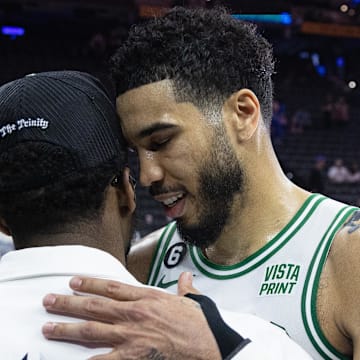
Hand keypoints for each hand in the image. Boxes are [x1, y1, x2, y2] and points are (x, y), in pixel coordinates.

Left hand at [42, 272, 220, 359]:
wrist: (209, 344)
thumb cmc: (200, 324)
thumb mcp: (193, 300)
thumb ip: (185, 288)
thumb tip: (186, 278)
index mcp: (147, 298)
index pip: (111, 287)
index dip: (90, 283)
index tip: (74, 282)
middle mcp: (134, 314)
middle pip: (95, 306)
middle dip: (69, 303)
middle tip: (49, 301)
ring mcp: (131, 337)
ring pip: (92, 331)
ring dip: (68, 329)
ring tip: (49, 327)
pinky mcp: (133, 357)